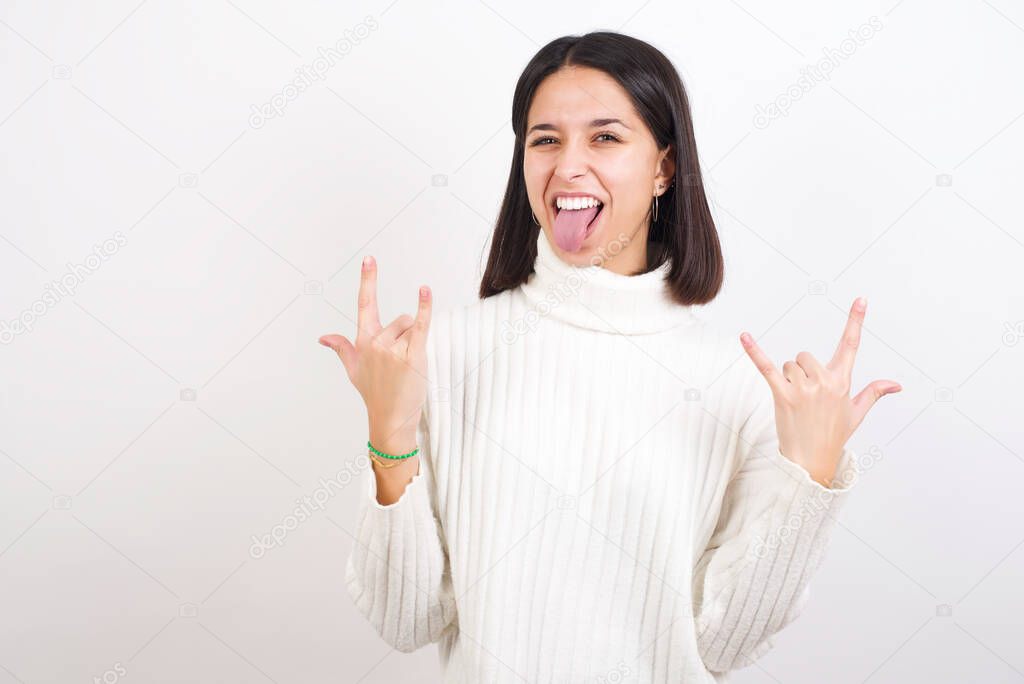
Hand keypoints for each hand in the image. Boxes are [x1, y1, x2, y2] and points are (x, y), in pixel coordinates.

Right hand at [318, 255, 431, 446]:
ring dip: (413, 341)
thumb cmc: (374, 394)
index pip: (365, 303)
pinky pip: (420, 325)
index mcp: (363, 341)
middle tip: (400, 363)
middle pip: (399, 319)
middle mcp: (376, 342)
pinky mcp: (413, 355)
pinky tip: (424, 291)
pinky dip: (424, 307)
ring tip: (407, 366)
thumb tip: (323, 337)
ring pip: (410, 326)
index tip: (369, 259)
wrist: (391, 419)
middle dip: (404, 335)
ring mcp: (393, 349)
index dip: (368, 280)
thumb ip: (341, 348)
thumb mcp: (353, 370)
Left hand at [739, 297, 901, 486]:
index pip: (851, 346)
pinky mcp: (782, 395)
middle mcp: (824, 382)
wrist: (811, 461)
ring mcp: (803, 388)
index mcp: (842, 382)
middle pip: (805, 356)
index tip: (860, 300)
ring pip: (789, 365)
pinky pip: (766, 367)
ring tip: (795, 403)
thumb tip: (896, 384)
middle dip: (802, 371)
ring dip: (788, 379)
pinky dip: (753, 351)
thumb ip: (873, 392)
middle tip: (806, 397)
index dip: (856, 321)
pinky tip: (744, 335)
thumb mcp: (856, 413)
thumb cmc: (833, 436)